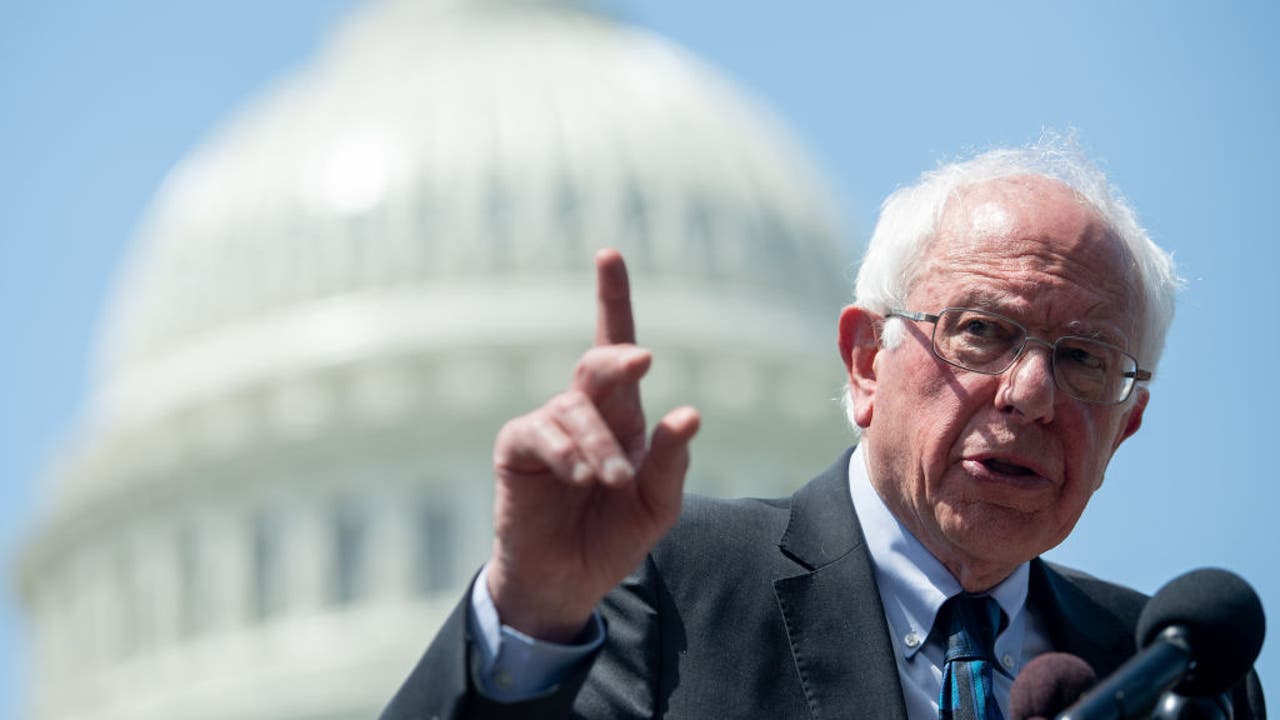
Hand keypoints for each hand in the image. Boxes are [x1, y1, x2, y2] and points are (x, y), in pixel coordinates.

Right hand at [486, 249, 699, 641]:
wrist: (566, 580)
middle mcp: (584, 411)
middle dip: (621, 357)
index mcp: (622, 416)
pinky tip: (579, 477)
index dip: (612, 299)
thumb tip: (690, 413)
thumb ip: (673, 461)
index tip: (608, 254)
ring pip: (577, 408)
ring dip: (600, 444)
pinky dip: (567, 452)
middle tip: (643, 360)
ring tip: (612, 483)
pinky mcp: (519, 446)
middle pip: (600, 363)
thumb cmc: (613, 536)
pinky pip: (541, 431)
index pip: (615, 347)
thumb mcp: (658, 504)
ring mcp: (548, 426)